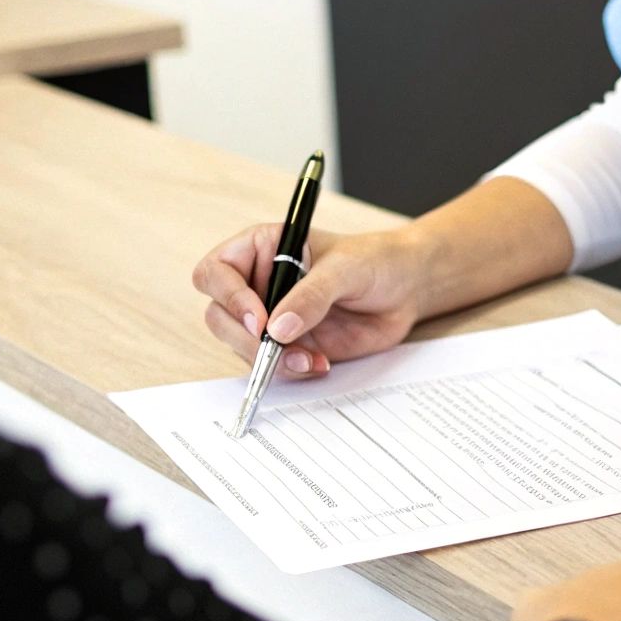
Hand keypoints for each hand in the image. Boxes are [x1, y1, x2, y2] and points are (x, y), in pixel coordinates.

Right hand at [191, 224, 434, 377]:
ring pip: (242, 346)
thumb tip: (278, 328)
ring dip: (270, 359)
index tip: (260, 319)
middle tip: (276, 348)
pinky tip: (318, 364)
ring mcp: (271, 317)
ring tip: (310, 358)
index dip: (229, 297)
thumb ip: (311, 296)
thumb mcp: (344, 270)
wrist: (405, 289)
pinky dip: (289, 370)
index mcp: (260, 250)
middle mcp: (257, 284)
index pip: (216, 272)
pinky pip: (270, 365)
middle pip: (220, 315)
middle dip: (245, 338)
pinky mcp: (288, 344)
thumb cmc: (374, 261)